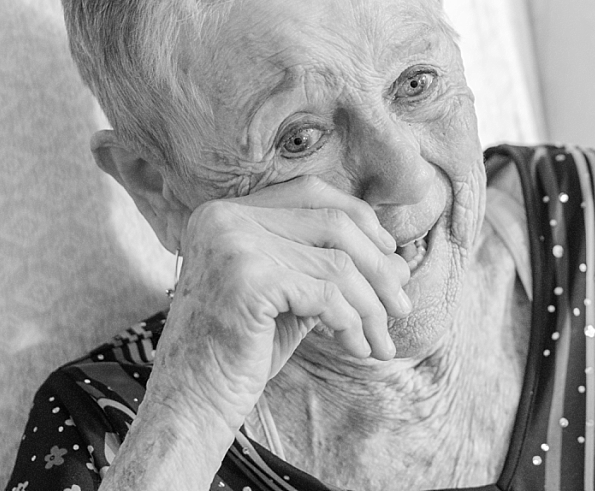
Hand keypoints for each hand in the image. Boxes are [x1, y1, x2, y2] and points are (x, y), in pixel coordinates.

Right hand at [148, 175, 411, 436]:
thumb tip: (401, 262)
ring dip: (371, 306)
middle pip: (334, 223)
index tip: (390, 256)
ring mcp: (234, 245)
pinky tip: (358, 348)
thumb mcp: (293, 297)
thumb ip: (335, 270)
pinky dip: (352, 323)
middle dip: (379, 268)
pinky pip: (326, 295)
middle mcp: (225, 218)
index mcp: (228, 212)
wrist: (193, 402)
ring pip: (337, 263)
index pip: (312, 192)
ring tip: (382, 341)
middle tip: (402, 309)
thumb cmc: (242, 351)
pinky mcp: (247, 280)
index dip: (361, 219)